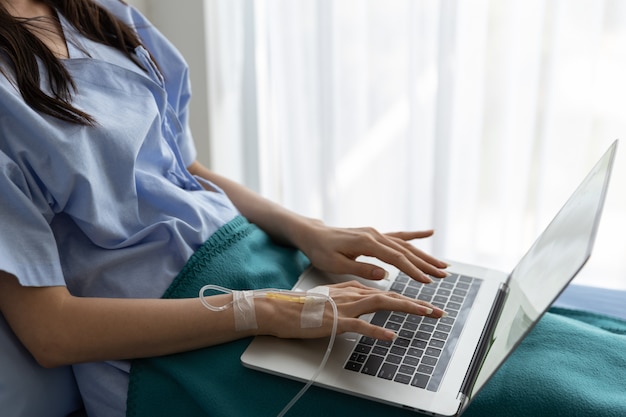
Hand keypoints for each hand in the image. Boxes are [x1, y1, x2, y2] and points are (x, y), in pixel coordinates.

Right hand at [256, 281, 446, 340]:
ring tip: (426, 314)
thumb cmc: (305, 307)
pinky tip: (390, 337)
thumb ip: (352, 298)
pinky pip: (360, 326)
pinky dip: (377, 331)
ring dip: (406, 308)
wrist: (282, 308)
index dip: (409, 299)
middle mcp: (353, 294)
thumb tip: (369, 302)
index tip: (427, 306)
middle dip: (417, 303)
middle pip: (391, 296)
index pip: (387, 293)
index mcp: (353, 289)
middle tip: (438, 311)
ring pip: (382, 304)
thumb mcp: (333, 298)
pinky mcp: (335, 320)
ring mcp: (345, 306)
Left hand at [292, 219, 448, 283]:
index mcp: (366, 242)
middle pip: (406, 251)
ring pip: (405, 245)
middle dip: (426, 264)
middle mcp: (374, 235)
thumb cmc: (321, 251)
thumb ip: (361, 269)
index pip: (395, 258)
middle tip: (443, 275)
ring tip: (442, 264)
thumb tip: (384, 275)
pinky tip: (429, 233)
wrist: (313, 235)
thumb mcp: (336, 264)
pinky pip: (398, 235)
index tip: (426, 281)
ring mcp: (376, 233)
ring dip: (424, 255)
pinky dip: (414, 235)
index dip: (412, 271)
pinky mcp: (375, 234)